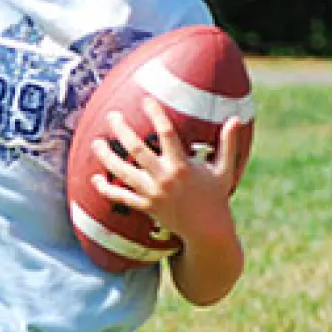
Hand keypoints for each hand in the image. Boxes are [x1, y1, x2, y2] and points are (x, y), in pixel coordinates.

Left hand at [91, 98, 247, 246]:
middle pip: (137, 149)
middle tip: (112, 116)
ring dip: (107, 157)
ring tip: (96, 143)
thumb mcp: (225, 169)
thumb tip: (236, 119)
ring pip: (123, 173)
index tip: (146, 100)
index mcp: (182, 165)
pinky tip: (95, 180)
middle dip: (122, 130)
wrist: (206, 231)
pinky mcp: (146, 207)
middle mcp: (164, 178)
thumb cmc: (216, 196)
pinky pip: (122, 198)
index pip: (166, 133)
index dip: (156, 114)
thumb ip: (228, 144)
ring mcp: (153, 194)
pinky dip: (107, 190)